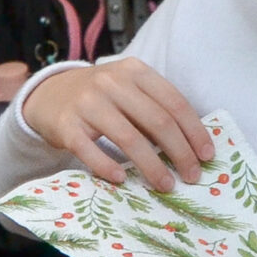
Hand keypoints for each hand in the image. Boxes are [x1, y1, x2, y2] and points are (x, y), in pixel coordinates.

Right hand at [19, 58, 213, 191]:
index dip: (195, 131)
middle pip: (157, 122)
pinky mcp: (66, 125)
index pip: (175, 103)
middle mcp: (112, 83)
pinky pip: (90, 150)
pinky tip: (123, 179)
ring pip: (129, 138)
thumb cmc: (103, 97)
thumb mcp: (131, 91)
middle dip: (180, 152)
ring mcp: (87, 103)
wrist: (49, 93)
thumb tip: (193, 147)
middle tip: (192, 176)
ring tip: (166, 185)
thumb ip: (156, 110)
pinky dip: (108, 167)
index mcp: (136, 72)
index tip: (207, 155)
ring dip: (152, 166)